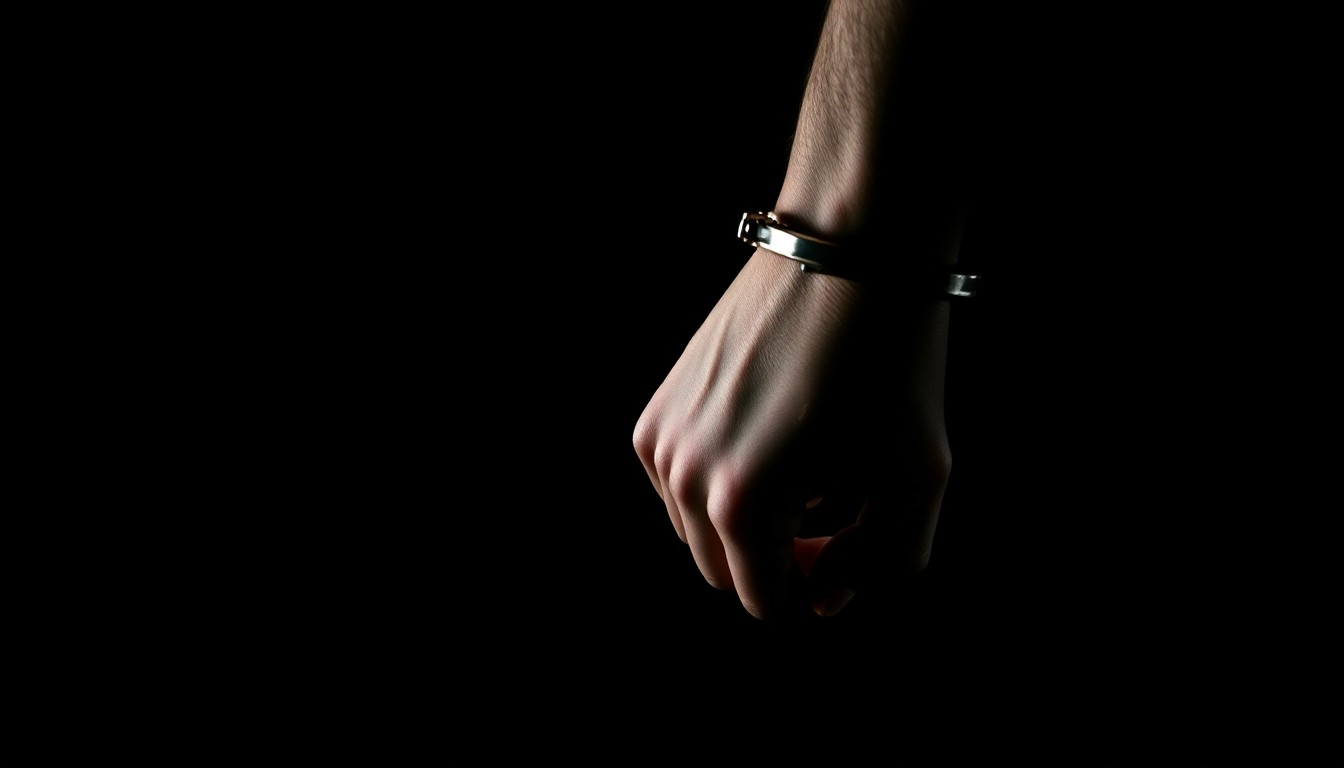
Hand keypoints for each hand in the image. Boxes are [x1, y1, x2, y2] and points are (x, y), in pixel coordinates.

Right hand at [634, 248, 952, 617]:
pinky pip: (678, 484)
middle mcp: (683, 474)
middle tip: (834, 510)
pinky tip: (769, 438)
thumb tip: (822, 601)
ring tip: (806, 470)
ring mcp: (661, 438)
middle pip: (722, 572)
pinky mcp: (656, 408)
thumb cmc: (892, 362)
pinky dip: (717, 481)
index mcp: (741, 502)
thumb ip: (880, 564)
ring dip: (746, 522)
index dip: (815, 587)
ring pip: (694, 529)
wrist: (847, 248)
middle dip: (777, 559)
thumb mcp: (918, 478)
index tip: (851, 537)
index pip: (764, 600)